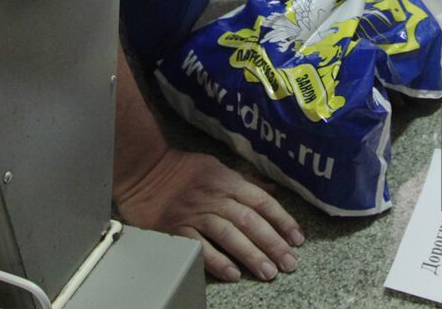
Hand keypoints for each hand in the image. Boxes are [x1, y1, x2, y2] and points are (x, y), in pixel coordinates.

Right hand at [114, 147, 302, 281]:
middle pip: (249, 220)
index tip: (297, 238)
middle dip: (272, 242)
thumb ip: (245, 181)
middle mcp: (214, 196)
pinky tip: (232, 274)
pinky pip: (199, 246)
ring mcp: (194, 213)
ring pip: (228, 234)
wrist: (143, 169)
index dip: (282, 220)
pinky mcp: (175, 228)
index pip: (261, 201)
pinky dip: (216, 261)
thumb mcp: (217, 166)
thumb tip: (272, 190)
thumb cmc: (183, 168)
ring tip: (268, 272)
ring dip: (250, 254)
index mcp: (227, 180)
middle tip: (289, 263)